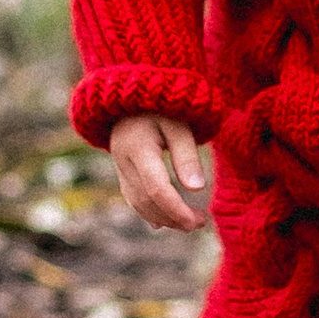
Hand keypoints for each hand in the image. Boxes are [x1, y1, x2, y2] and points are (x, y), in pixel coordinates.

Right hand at [108, 114, 212, 231]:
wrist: (132, 92)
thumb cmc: (162, 106)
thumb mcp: (179, 125)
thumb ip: (187, 155)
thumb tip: (197, 189)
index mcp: (138, 147)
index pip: (157, 188)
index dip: (177, 209)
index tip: (199, 220)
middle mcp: (123, 159)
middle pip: (146, 200)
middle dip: (173, 217)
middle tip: (199, 223)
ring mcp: (119, 165)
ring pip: (137, 202)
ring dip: (162, 218)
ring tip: (188, 224)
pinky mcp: (121, 168)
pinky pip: (132, 196)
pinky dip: (147, 212)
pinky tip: (161, 224)